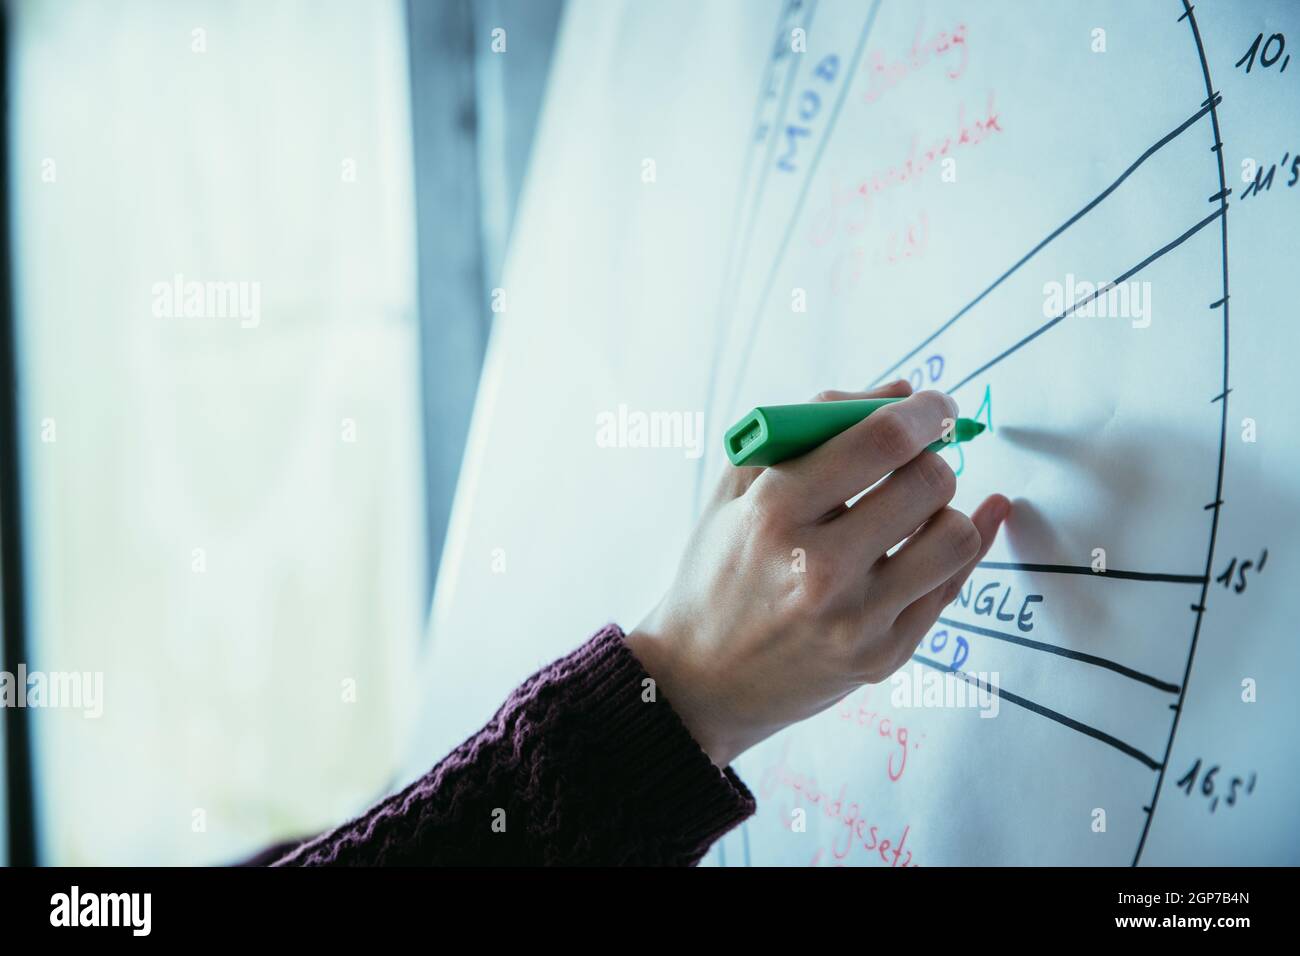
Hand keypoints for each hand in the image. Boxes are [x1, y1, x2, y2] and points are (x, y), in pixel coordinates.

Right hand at [626, 381, 1008, 767]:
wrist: (699, 681)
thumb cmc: (720, 570)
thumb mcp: (738, 487)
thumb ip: (811, 427)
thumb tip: (901, 391)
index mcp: (773, 514)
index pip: (880, 442)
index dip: (923, 412)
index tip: (933, 406)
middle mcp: (817, 569)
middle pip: (928, 482)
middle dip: (931, 458)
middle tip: (916, 460)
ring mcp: (855, 620)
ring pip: (953, 535)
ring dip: (941, 511)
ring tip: (911, 513)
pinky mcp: (883, 657)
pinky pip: (951, 586)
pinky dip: (954, 550)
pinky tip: (947, 531)